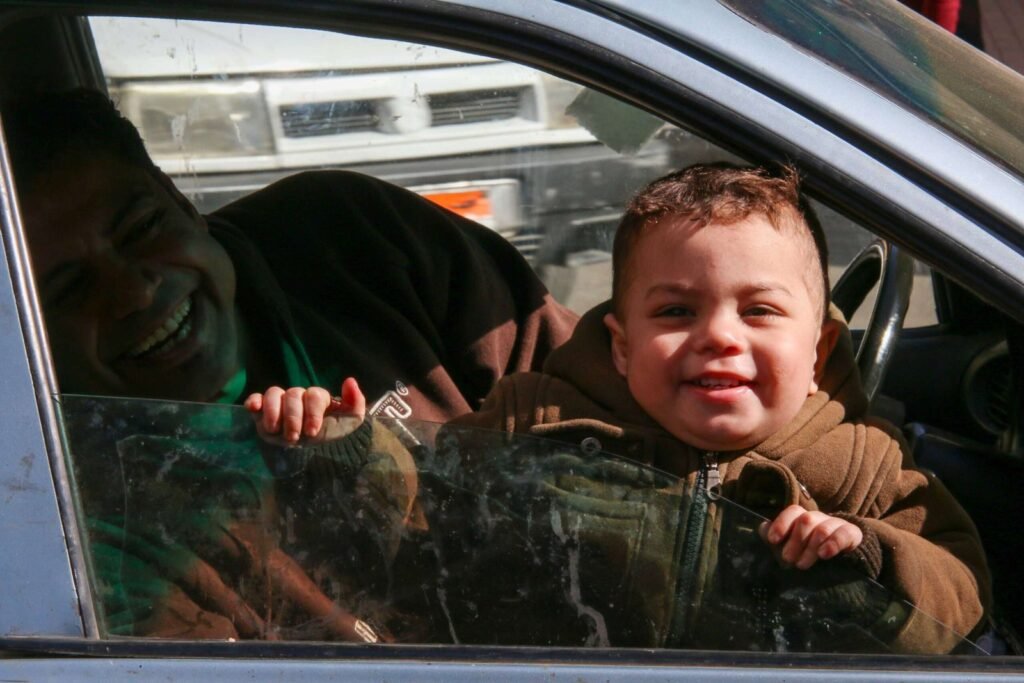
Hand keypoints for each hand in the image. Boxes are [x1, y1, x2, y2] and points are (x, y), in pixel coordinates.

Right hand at [245, 377, 365, 442]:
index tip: (312, 432)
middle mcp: (298, 396)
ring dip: (274, 413)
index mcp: (317, 397)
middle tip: (293, 438)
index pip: (314, 395)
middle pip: (292, 395)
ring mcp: (280, 402)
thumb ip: (356, 403)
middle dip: (293, 419)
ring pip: (274, 393)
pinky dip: (254, 401)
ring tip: (275, 430)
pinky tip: (253, 409)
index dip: (313, 413)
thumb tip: (349, 380)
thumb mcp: (349, 421)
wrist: (311, 450)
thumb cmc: (330, 432)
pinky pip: (256, 398)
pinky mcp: (264, 410)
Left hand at [759, 505, 862, 569]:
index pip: (793, 512)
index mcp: (804, 518)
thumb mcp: (793, 547)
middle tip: (789, 560)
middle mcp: (820, 518)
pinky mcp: (853, 534)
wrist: (849, 560)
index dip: (782, 523)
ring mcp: (837, 524)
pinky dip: (833, 543)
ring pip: (822, 528)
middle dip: (795, 541)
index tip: (773, 540)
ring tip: (802, 565)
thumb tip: (762, 528)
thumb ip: (777, 538)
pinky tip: (824, 555)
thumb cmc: (812, 554)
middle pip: (806, 520)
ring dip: (810, 547)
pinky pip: (844, 533)